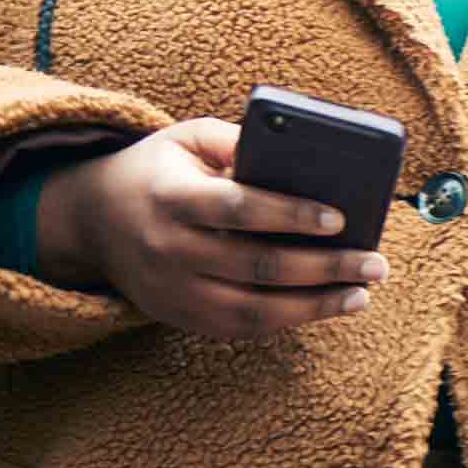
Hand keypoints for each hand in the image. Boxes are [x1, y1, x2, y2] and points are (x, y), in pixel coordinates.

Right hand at [36, 119, 386, 340]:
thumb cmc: (158, 170)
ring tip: (361, 295)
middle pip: (257, 266)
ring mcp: (172, 291)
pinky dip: (286, 322)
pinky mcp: (178, 317)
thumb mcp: (186, 138)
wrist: (93, 220)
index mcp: (172, 198)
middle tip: (375, 263)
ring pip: (253, 310)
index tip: (340, 219)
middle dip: (324, 268)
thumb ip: (235, 139)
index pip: (238, 208)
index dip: (290, 216)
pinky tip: (323, 308)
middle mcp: (170, 249)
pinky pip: (239, 328)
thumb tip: (297, 152)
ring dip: (314, 307)